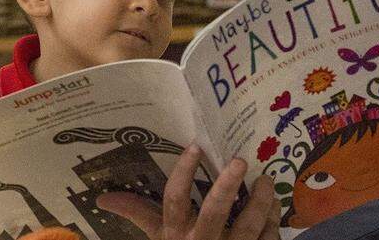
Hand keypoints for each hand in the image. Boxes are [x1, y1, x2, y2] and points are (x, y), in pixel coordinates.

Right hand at [96, 145, 281, 239]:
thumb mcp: (160, 238)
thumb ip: (138, 214)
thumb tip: (103, 198)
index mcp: (176, 234)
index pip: (174, 202)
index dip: (183, 174)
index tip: (195, 147)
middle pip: (213, 212)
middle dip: (226, 186)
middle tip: (239, 161)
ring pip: (247, 227)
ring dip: (261, 201)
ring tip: (267, 180)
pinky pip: (266, 239)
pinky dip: (273, 221)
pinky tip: (275, 206)